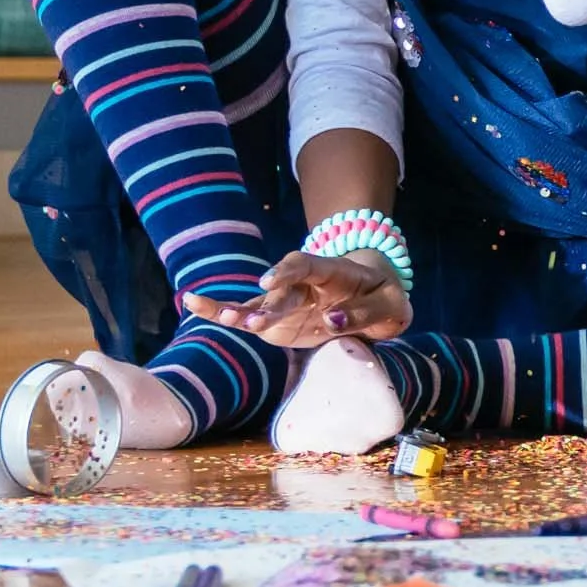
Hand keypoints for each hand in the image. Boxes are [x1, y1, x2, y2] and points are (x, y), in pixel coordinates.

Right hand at [183, 248, 412, 346]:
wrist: (375, 296)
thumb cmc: (385, 298)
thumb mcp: (391, 305)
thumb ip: (365, 314)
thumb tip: (331, 322)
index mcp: (331, 270)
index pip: (305, 264)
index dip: (286, 271)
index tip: (269, 282)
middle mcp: (303, 282)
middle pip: (279, 288)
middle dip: (265, 304)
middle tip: (250, 320)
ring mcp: (287, 301)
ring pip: (256, 302)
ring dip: (237, 309)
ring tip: (216, 315)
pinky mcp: (277, 320)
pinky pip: (248, 317)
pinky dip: (223, 313)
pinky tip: (195, 307)